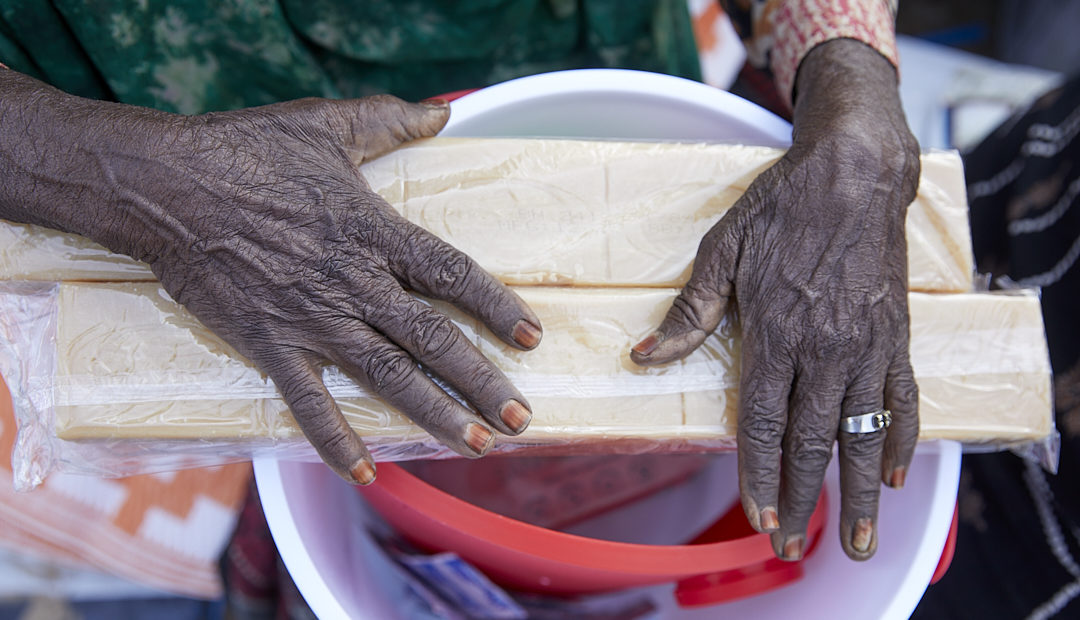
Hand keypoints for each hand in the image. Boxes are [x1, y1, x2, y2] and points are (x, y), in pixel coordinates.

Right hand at [0, 71, 540, 484]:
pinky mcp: (270, 343)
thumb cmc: (245, 149)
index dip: (496, 307)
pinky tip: (363, 473)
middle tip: (519, 417)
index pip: (452, 275)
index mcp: (374, 232)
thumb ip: (390, 122)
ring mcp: (314, 318)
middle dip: (481, 381)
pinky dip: (335, 439)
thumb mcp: (327, 124)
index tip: (531, 336)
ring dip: (435, 414)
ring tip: (475, 444)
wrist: (165, 185)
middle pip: (433, 339)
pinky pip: (309, 402)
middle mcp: (355, 283)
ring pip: (389, 376)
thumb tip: (444, 111)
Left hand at [631, 39, 919, 560]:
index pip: (761, 423)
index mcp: (775, 333)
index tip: (755, 516)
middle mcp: (823, 349)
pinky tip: (891, 473)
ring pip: (860, 432)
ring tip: (857, 535)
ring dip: (857, 490)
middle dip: (800, 499)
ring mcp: (865, 345)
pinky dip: (898, 438)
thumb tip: (643, 358)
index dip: (756, 474)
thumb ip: (689, 314)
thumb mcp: (722, 252)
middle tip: (793, 547)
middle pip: (811, 441)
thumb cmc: (781, 209)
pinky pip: (901, 398)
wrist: (853, 172)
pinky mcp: (894, 334)